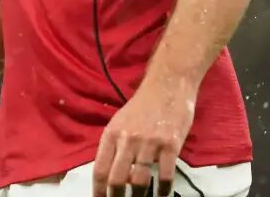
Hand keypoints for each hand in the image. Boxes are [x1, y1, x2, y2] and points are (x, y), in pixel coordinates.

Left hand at [92, 77, 195, 196]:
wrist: (168, 84)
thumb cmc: (144, 104)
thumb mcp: (122, 122)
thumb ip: (117, 147)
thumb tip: (121, 179)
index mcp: (112, 133)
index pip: (100, 169)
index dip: (98, 191)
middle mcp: (128, 138)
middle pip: (116, 179)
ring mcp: (149, 142)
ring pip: (139, 181)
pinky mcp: (170, 144)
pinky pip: (165, 175)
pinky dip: (162, 190)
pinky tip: (162, 194)